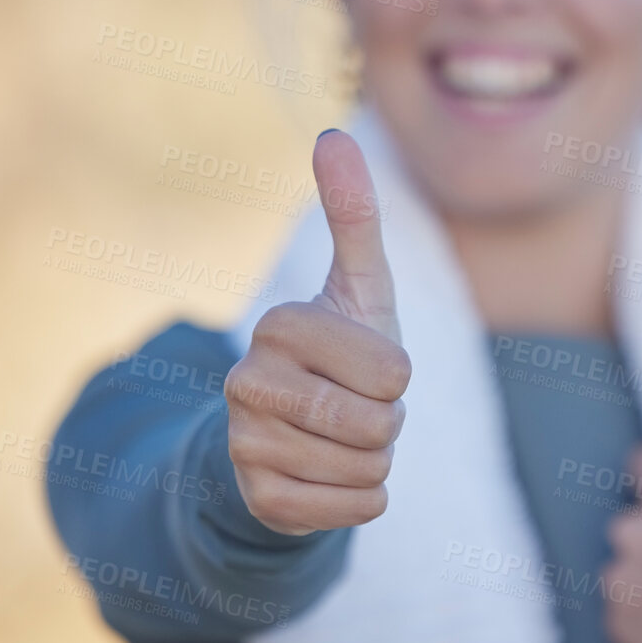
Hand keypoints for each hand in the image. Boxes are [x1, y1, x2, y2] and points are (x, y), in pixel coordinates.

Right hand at [224, 129, 409, 535]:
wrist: (297, 435)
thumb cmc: (342, 352)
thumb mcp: (358, 286)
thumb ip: (353, 214)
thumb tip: (333, 132)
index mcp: (280, 326)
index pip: (392, 371)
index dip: (397, 377)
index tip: (367, 367)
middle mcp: (247, 384)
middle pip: (377, 423)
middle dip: (388, 422)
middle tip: (359, 408)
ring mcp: (244, 445)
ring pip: (366, 468)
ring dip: (375, 460)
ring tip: (343, 437)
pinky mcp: (257, 500)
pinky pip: (351, 510)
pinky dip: (360, 500)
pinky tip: (331, 477)